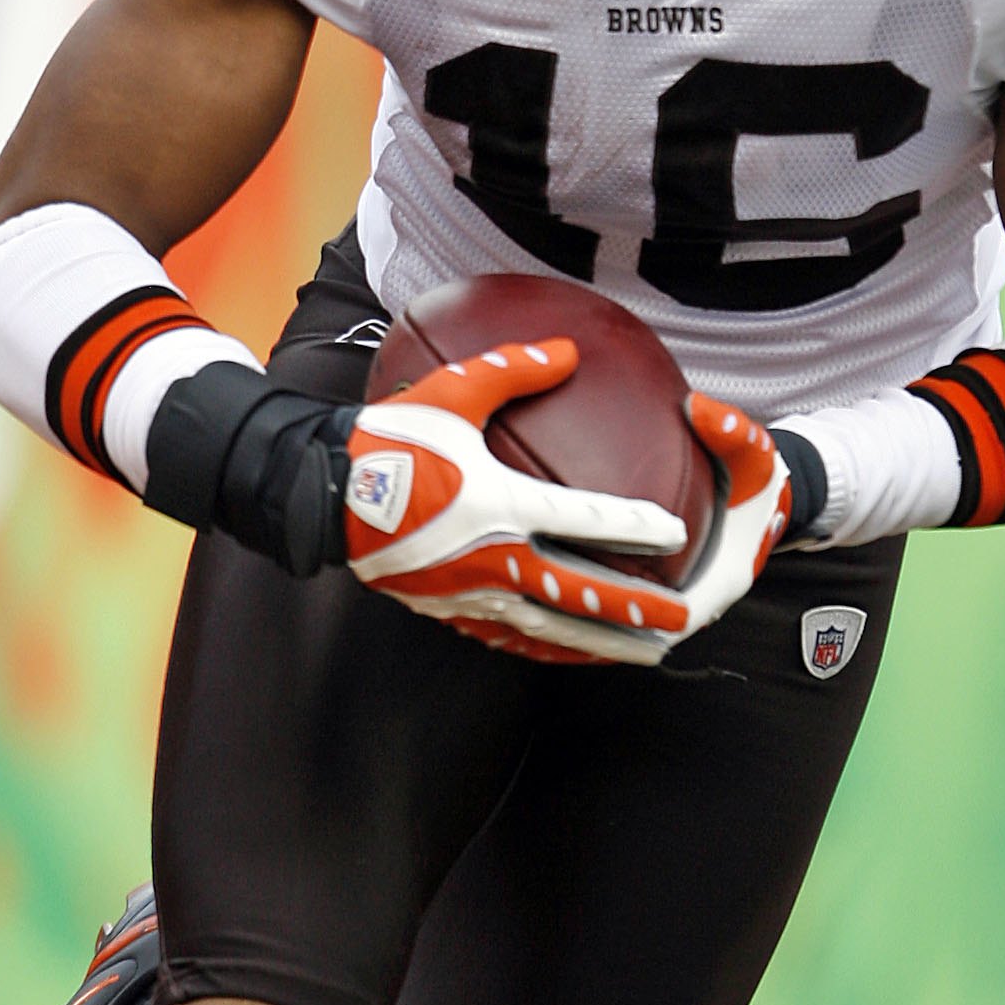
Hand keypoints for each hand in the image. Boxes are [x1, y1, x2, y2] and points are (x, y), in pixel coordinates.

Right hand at [342, 340, 687, 663]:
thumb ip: (515, 368)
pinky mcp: (452, 611)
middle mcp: (495, 558)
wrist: (322, 494)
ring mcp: (473, 593)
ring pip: (554, 629)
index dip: (635, 526)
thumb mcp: (453, 392)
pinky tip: (577, 653)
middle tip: (682, 621)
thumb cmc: (390, 439)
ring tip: (649, 653)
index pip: (585, 521)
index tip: (676, 532)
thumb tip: (569, 351)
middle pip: (582, 594)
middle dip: (636, 611)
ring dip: (605, 643)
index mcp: (502, 505)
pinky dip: (553, 649)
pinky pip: (513, 639)